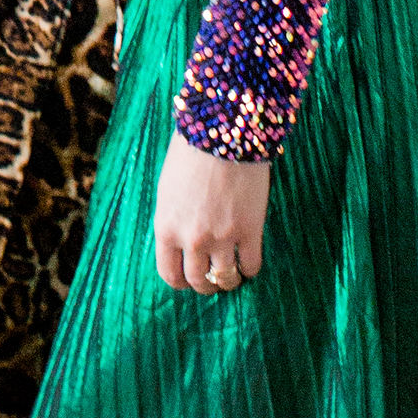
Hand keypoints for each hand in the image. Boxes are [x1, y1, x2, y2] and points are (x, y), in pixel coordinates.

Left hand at [153, 133, 269, 295]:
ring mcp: (222, 238)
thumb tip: (180, 241)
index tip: (187, 280)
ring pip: (224, 279)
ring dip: (227, 281)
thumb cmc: (190, 153)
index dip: (179, 281)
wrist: (221, 132)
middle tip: (211, 280)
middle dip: (205, 285)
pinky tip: (249, 262)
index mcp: (166, 227)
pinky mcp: (249, 231)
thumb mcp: (167, 190)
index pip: (169, 273)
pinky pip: (251, 265)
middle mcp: (191, 238)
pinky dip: (250, 269)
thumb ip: (172, 219)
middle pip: (198, 280)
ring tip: (231, 275)